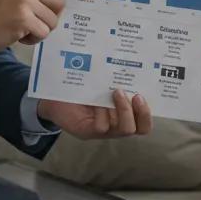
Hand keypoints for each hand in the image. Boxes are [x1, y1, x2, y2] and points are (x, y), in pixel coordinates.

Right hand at [0, 0, 101, 55]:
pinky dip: (33, 38)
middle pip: (60, 3)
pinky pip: (43, 32)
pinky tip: (18, 34)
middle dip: (50, 16)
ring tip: (21, 27)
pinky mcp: (23, 18)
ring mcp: (25, 0)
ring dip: (40, 29)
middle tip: (30, 19)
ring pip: (53, 21)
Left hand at [37, 90, 152, 139]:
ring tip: (115, 92)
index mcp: (122, 114)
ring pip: (123, 129)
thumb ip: (116, 81)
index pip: (143, 124)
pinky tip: (97, 102)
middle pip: (138, 129)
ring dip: (121, 110)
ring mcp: (103, 131)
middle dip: (139, 112)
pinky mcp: (88, 132)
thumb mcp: (102, 83)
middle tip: (134, 95)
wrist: (53, 94)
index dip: (147, 114)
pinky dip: (102, 113)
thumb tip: (133, 67)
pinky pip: (102, 127)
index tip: (142, 95)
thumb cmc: (81, 86)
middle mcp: (115, 125)